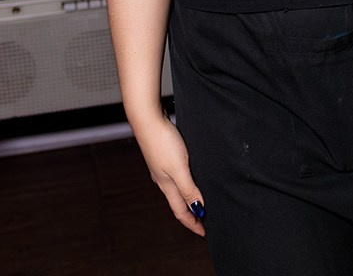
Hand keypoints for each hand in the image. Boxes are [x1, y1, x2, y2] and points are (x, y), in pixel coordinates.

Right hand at [132, 113, 206, 235]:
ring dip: (188, 199)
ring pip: (177, 190)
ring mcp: (162, 168)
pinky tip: (190, 178)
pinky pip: (176, 176)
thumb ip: (188, 188)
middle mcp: (163, 179)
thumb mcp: (180, 167)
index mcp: (167, 185)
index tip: (204, 233)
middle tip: (204, 222)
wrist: (147, 118)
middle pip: (178, 203)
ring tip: (199, 203)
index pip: (181, 211)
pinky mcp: (164, 156)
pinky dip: (185, 184)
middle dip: (191, 214)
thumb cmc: (163, 142)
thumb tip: (198, 209)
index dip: (193, 223)